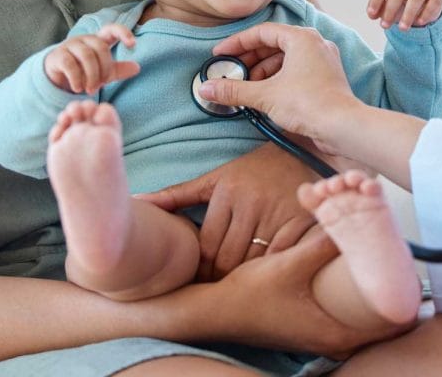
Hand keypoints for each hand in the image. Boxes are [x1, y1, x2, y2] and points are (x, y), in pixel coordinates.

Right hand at [44, 23, 139, 92]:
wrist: (58, 77)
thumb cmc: (84, 71)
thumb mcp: (104, 72)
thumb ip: (119, 69)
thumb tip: (137, 68)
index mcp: (98, 40)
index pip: (112, 29)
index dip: (123, 33)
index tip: (133, 45)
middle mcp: (85, 39)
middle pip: (100, 48)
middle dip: (104, 68)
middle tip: (101, 85)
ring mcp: (70, 45)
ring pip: (86, 55)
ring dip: (91, 76)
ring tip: (91, 90)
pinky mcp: (58, 56)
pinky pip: (69, 64)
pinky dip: (76, 78)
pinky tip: (78, 88)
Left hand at [138, 143, 316, 280]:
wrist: (304, 152)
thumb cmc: (254, 170)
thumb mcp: (216, 178)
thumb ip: (177, 194)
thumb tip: (137, 202)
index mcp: (227, 190)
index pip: (206, 247)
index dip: (200, 270)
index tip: (200, 280)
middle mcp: (251, 201)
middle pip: (228, 260)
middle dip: (220, 279)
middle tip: (218, 290)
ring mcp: (278, 212)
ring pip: (253, 264)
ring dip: (245, 280)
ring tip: (240, 287)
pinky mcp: (303, 221)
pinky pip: (281, 260)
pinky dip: (273, 272)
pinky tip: (269, 276)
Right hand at [198, 23, 361, 145]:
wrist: (344, 128)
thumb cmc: (309, 104)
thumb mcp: (265, 95)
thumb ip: (234, 90)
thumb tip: (206, 89)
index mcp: (301, 38)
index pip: (262, 32)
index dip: (237, 43)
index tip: (220, 54)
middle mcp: (315, 43)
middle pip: (273, 44)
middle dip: (249, 59)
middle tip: (231, 72)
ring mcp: (323, 60)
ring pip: (285, 58)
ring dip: (263, 71)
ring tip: (247, 87)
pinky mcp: (326, 78)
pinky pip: (296, 71)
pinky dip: (278, 79)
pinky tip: (265, 94)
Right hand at [207, 228, 395, 357]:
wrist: (217, 312)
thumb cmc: (251, 296)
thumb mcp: (288, 265)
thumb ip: (319, 244)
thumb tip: (346, 219)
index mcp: (336, 332)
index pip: (392, 324)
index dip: (407, 300)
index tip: (413, 273)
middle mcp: (334, 340)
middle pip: (381, 321)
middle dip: (391, 290)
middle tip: (398, 259)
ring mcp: (323, 334)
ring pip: (363, 316)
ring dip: (372, 291)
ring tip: (381, 261)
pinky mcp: (313, 325)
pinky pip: (347, 312)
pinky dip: (355, 293)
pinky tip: (351, 270)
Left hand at [366, 0, 441, 30]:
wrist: (423, 11)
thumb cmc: (401, 8)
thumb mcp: (388, 9)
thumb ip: (380, 11)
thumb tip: (372, 14)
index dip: (376, 0)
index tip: (371, 16)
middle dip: (390, 9)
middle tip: (384, 26)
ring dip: (409, 12)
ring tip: (402, 28)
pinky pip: (435, 0)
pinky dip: (427, 12)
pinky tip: (419, 23)